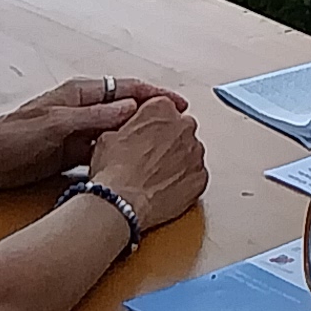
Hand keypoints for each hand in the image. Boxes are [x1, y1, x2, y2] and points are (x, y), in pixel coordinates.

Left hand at [0, 77, 188, 186]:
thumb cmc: (13, 135)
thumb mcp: (56, 124)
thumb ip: (94, 117)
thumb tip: (130, 109)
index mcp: (81, 93)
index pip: (126, 89)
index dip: (154, 95)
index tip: (177, 104)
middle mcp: (83, 110)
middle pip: (126, 110)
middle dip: (152, 116)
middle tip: (177, 128)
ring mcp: (79, 132)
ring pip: (117, 132)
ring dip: (137, 138)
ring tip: (162, 148)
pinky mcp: (72, 153)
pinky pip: (104, 151)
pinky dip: (119, 155)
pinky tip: (133, 164)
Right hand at [82, 97, 207, 232]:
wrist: (122, 201)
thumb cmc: (114, 171)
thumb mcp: (108, 137)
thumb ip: (127, 129)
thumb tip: (127, 136)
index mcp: (161, 109)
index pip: (163, 108)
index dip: (152, 125)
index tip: (147, 136)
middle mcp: (184, 126)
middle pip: (180, 129)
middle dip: (168, 141)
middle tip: (150, 158)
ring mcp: (195, 152)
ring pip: (190, 152)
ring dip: (178, 161)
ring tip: (156, 177)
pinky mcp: (201, 177)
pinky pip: (196, 176)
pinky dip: (185, 182)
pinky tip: (167, 190)